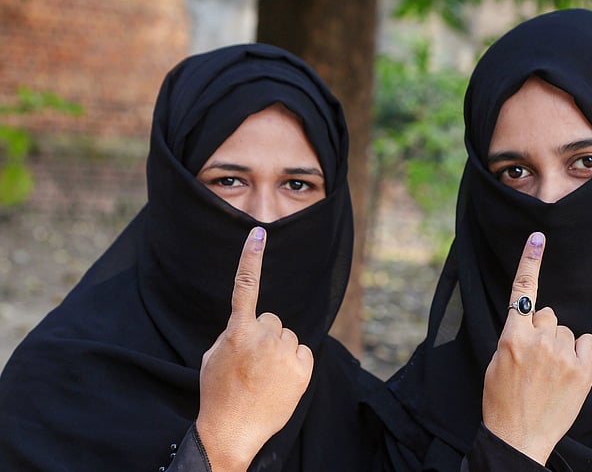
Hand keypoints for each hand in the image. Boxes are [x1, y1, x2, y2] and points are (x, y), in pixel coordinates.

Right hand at [196, 227, 313, 471]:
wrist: (233, 430)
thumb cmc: (219, 392)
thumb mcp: (216, 356)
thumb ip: (235, 332)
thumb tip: (254, 325)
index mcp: (237, 332)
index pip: (246, 287)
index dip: (251, 258)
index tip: (258, 234)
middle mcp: (264, 337)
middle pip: (272, 320)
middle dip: (264, 334)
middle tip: (252, 362)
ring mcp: (285, 353)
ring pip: (287, 337)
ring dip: (279, 350)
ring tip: (264, 376)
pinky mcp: (303, 369)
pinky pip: (302, 352)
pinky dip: (294, 363)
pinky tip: (280, 381)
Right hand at [482, 232, 591, 464]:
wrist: (520, 437)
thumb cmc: (502, 401)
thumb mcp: (496, 363)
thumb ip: (514, 337)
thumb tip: (533, 321)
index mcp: (511, 338)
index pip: (522, 293)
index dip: (529, 262)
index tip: (538, 238)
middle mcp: (538, 341)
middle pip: (549, 315)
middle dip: (543, 331)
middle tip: (535, 361)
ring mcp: (562, 355)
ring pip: (567, 331)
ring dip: (561, 346)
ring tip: (550, 374)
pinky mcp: (583, 369)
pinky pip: (587, 341)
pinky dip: (580, 353)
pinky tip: (569, 373)